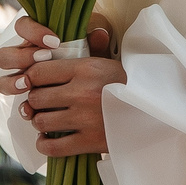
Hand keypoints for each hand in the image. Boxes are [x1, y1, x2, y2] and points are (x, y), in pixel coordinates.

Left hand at [0, 15, 122, 157]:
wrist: (154, 112)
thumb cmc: (128, 85)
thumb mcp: (108, 63)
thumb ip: (88, 51)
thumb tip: (77, 37)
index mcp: (86, 69)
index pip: (38, 71)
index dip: (31, 78)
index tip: (35, 84)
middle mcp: (83, 92)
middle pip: (36, 98)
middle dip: (34, 102)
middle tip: (41, 104)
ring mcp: (86, 119)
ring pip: (41, 122)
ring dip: (39, 123)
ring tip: (46, 121)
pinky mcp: (90, 141)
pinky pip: (52, 147)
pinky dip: (44, 144)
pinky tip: (47, 139)